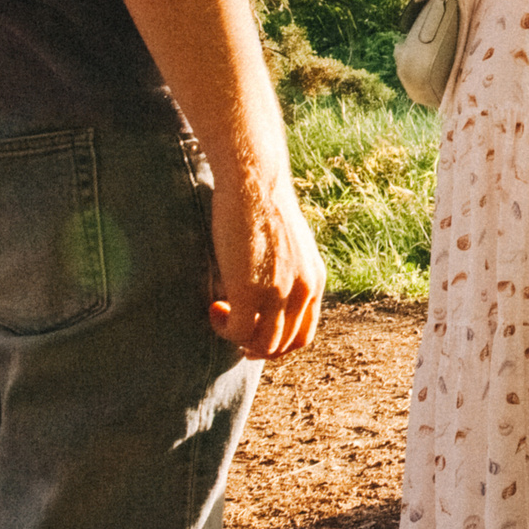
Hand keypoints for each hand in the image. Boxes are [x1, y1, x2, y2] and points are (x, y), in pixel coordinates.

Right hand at [207, 167, 324, 360]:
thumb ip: (287, 271)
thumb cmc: (265, 206)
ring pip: (263, 344)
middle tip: (232, 330)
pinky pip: (237, 330)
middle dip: (256, 346)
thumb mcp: (289, 244)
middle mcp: (303, 291)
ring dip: (238, 338)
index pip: (304, 334)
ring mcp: (278, 293)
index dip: (278, 343)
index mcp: (314, 281)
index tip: (254, 334)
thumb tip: (266, 289)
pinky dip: (224, 328)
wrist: (255, 182)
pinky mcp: (250, 290)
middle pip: (284, 345)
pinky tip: (213, 307)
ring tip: (221, 315)